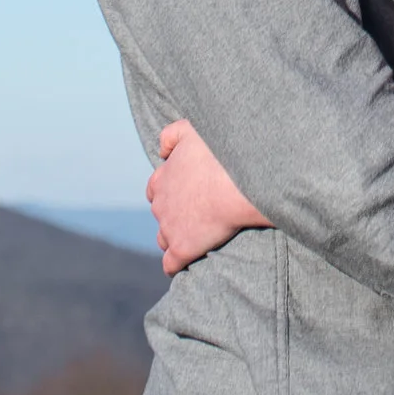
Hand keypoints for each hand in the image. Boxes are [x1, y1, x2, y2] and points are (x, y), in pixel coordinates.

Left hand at [147, 119, 271, 276]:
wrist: (237, 184)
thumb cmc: (219, 154)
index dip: (171, 191)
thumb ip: (171, 135)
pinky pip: (170, 264)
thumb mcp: (190, 130)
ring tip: (197, 236)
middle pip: (161, 214)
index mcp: (162, 179)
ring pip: (164, 238)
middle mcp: (160, 205)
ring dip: (176, 237)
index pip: (156, 189)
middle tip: (199, 211)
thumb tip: (161, 150)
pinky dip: (175, 264)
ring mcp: (169, 228)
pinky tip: (186, 262)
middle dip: (175, 214)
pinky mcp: (182, 249)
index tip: (188, 192)